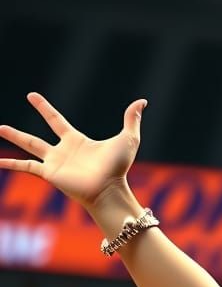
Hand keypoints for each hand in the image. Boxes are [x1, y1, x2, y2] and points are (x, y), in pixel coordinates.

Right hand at [0, 92, 145, 209]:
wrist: (110, 189)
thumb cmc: (119, 168)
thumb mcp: (127, 139)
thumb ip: (131, 120)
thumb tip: (142, 101)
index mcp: (76, 141)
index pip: (55, 120)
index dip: (43, 108)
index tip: (31, 96)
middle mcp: (62, 152)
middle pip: (35, 137)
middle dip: (19, 132)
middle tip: (2, 126)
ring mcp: (54, 163)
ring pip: (27, 147)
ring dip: (13, 139)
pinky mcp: (49, 173)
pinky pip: (25, 167)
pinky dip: (10, 165)